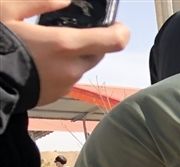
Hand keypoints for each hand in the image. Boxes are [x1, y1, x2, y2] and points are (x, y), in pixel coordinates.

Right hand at [3, 1, 129, 108]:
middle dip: (90, 42)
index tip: (117, 25)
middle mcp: (71, 68)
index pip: (113, 41)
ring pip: (80, 67)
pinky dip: (60, 69)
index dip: (120, 31)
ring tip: (44, 46)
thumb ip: (39, 2)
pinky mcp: (54, 96)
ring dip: (72, 56)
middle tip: (69, 31)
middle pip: (97, 54)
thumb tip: (65, 0)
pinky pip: (66, 79)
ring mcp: (64, 85)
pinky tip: (37, 62)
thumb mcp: (7, 9)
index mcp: (65, 44)